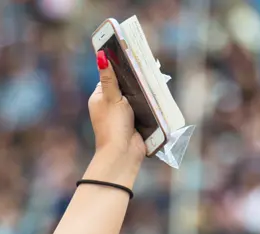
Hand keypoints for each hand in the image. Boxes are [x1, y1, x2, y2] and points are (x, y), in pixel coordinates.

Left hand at [87, 51, 147, 181]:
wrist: (123, 153)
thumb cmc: (113, 124)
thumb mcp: (111, 97)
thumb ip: (109, 77)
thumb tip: (101, 56)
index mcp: (99, 97)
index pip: (110, 75)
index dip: (121, 65)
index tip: (133, 53)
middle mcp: (110, 103)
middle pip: (125, 84)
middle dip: (136, 76)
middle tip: (150, 62)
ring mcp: (124, 112)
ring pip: (136, 94)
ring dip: (145, 87)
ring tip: (157, 72)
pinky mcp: (136, 119)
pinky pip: (144, 104)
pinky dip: (150, 98)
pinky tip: (159, 88)